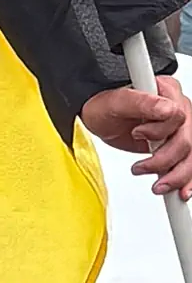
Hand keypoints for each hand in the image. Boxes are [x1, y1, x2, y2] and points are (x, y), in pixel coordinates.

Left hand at [80, 72, 191, 196]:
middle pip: (187, 141)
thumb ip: (141, 102)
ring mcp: (180, 129)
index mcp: (167, 91)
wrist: (99, 118)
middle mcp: (179, 109)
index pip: (179, 115)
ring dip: (177, 176)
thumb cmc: (104, 106)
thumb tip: (168, 109)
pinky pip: (189, 164)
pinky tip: (179, 191)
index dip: (160, 130)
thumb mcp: (116, 102)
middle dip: (166, 160)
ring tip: (158, 185)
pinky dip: (185, 180)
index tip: (137, 133)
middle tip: (140, 168)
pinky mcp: (177, 145)